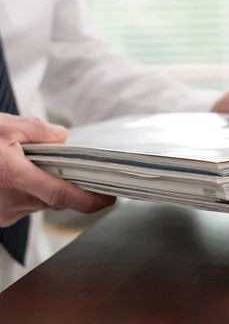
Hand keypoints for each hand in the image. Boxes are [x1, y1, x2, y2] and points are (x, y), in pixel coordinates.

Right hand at [0, 114, 114, 226]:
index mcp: (16, 178)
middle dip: (68, 186)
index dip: (90, 200)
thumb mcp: (4, 126)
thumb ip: (39, 131)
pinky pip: (22, 206)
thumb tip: (63, 138)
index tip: (109, 200)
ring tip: (36, 166)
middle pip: (55, 199)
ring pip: (38, 203)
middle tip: (78, 171)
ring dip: (45, 188)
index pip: (64, 196)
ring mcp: (2, 212)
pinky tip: (17, 176)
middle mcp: (11, 201)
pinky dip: (27, 193)